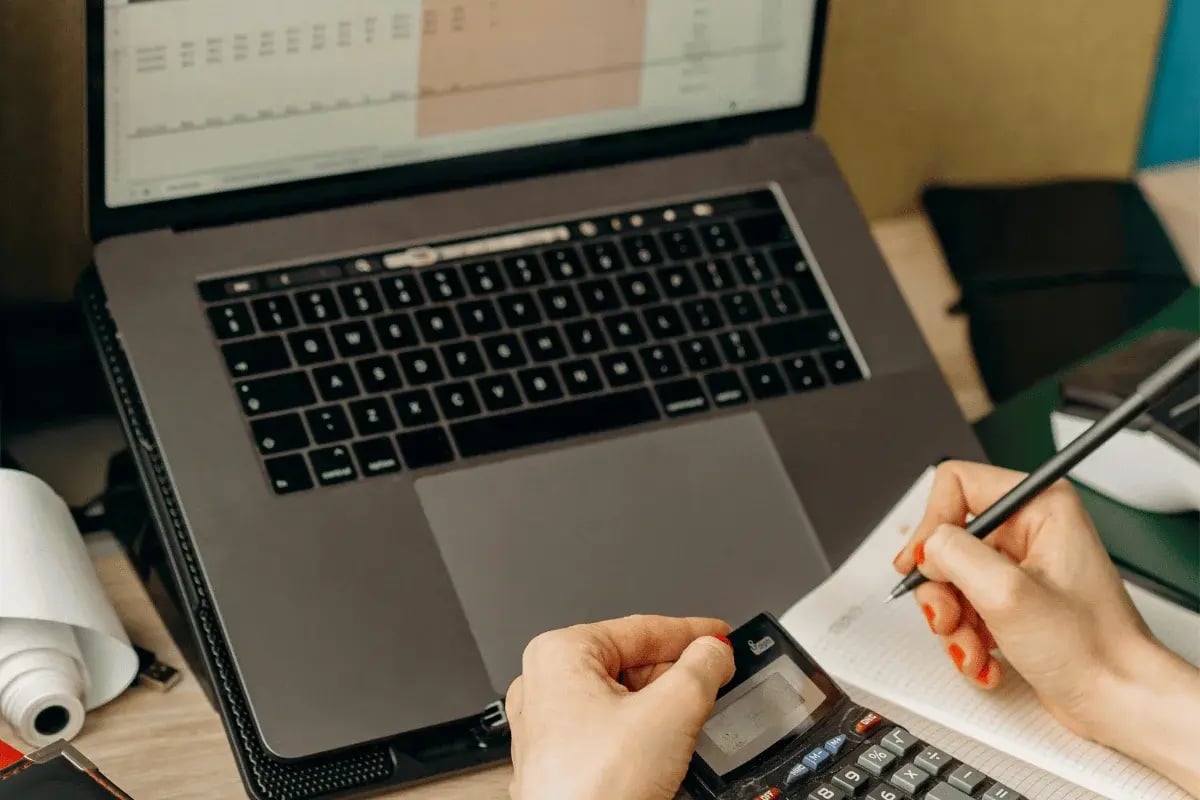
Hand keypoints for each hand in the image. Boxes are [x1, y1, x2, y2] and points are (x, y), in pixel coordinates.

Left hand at [506, 615, 733, 799]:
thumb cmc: (594, 789)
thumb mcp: (671, 713)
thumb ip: (701, 670)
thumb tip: (714, 651)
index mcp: (558, 654)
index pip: (640, 628)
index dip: (691, 631)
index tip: (721, 635)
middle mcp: (543, 684)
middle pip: (629, 662)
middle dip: (675, 672)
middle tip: (716, 677)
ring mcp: (546, 725)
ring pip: (620, 697)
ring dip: (660, 704)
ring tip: (692, 717)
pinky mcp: (557, 760)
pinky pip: (606, 728)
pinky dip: (640, 731)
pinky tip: (663, 747)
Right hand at [893, 461, 1199, 795]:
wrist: (1119, 701)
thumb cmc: (1091, 648)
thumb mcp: (1007, 593)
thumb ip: (953, 554)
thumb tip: (925, 548)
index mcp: (1040, 506)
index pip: (956, 485)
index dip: (932, 524)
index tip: (924, 564)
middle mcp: (1031, 530)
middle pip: (948, 539)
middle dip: (942, 588)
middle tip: (949, 617)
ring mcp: (1021, 568)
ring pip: (951, 579)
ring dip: (954, 622)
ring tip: (973, 648)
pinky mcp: (1013, 601)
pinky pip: (965, 608)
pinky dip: (967, 638)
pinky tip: (985, 658)